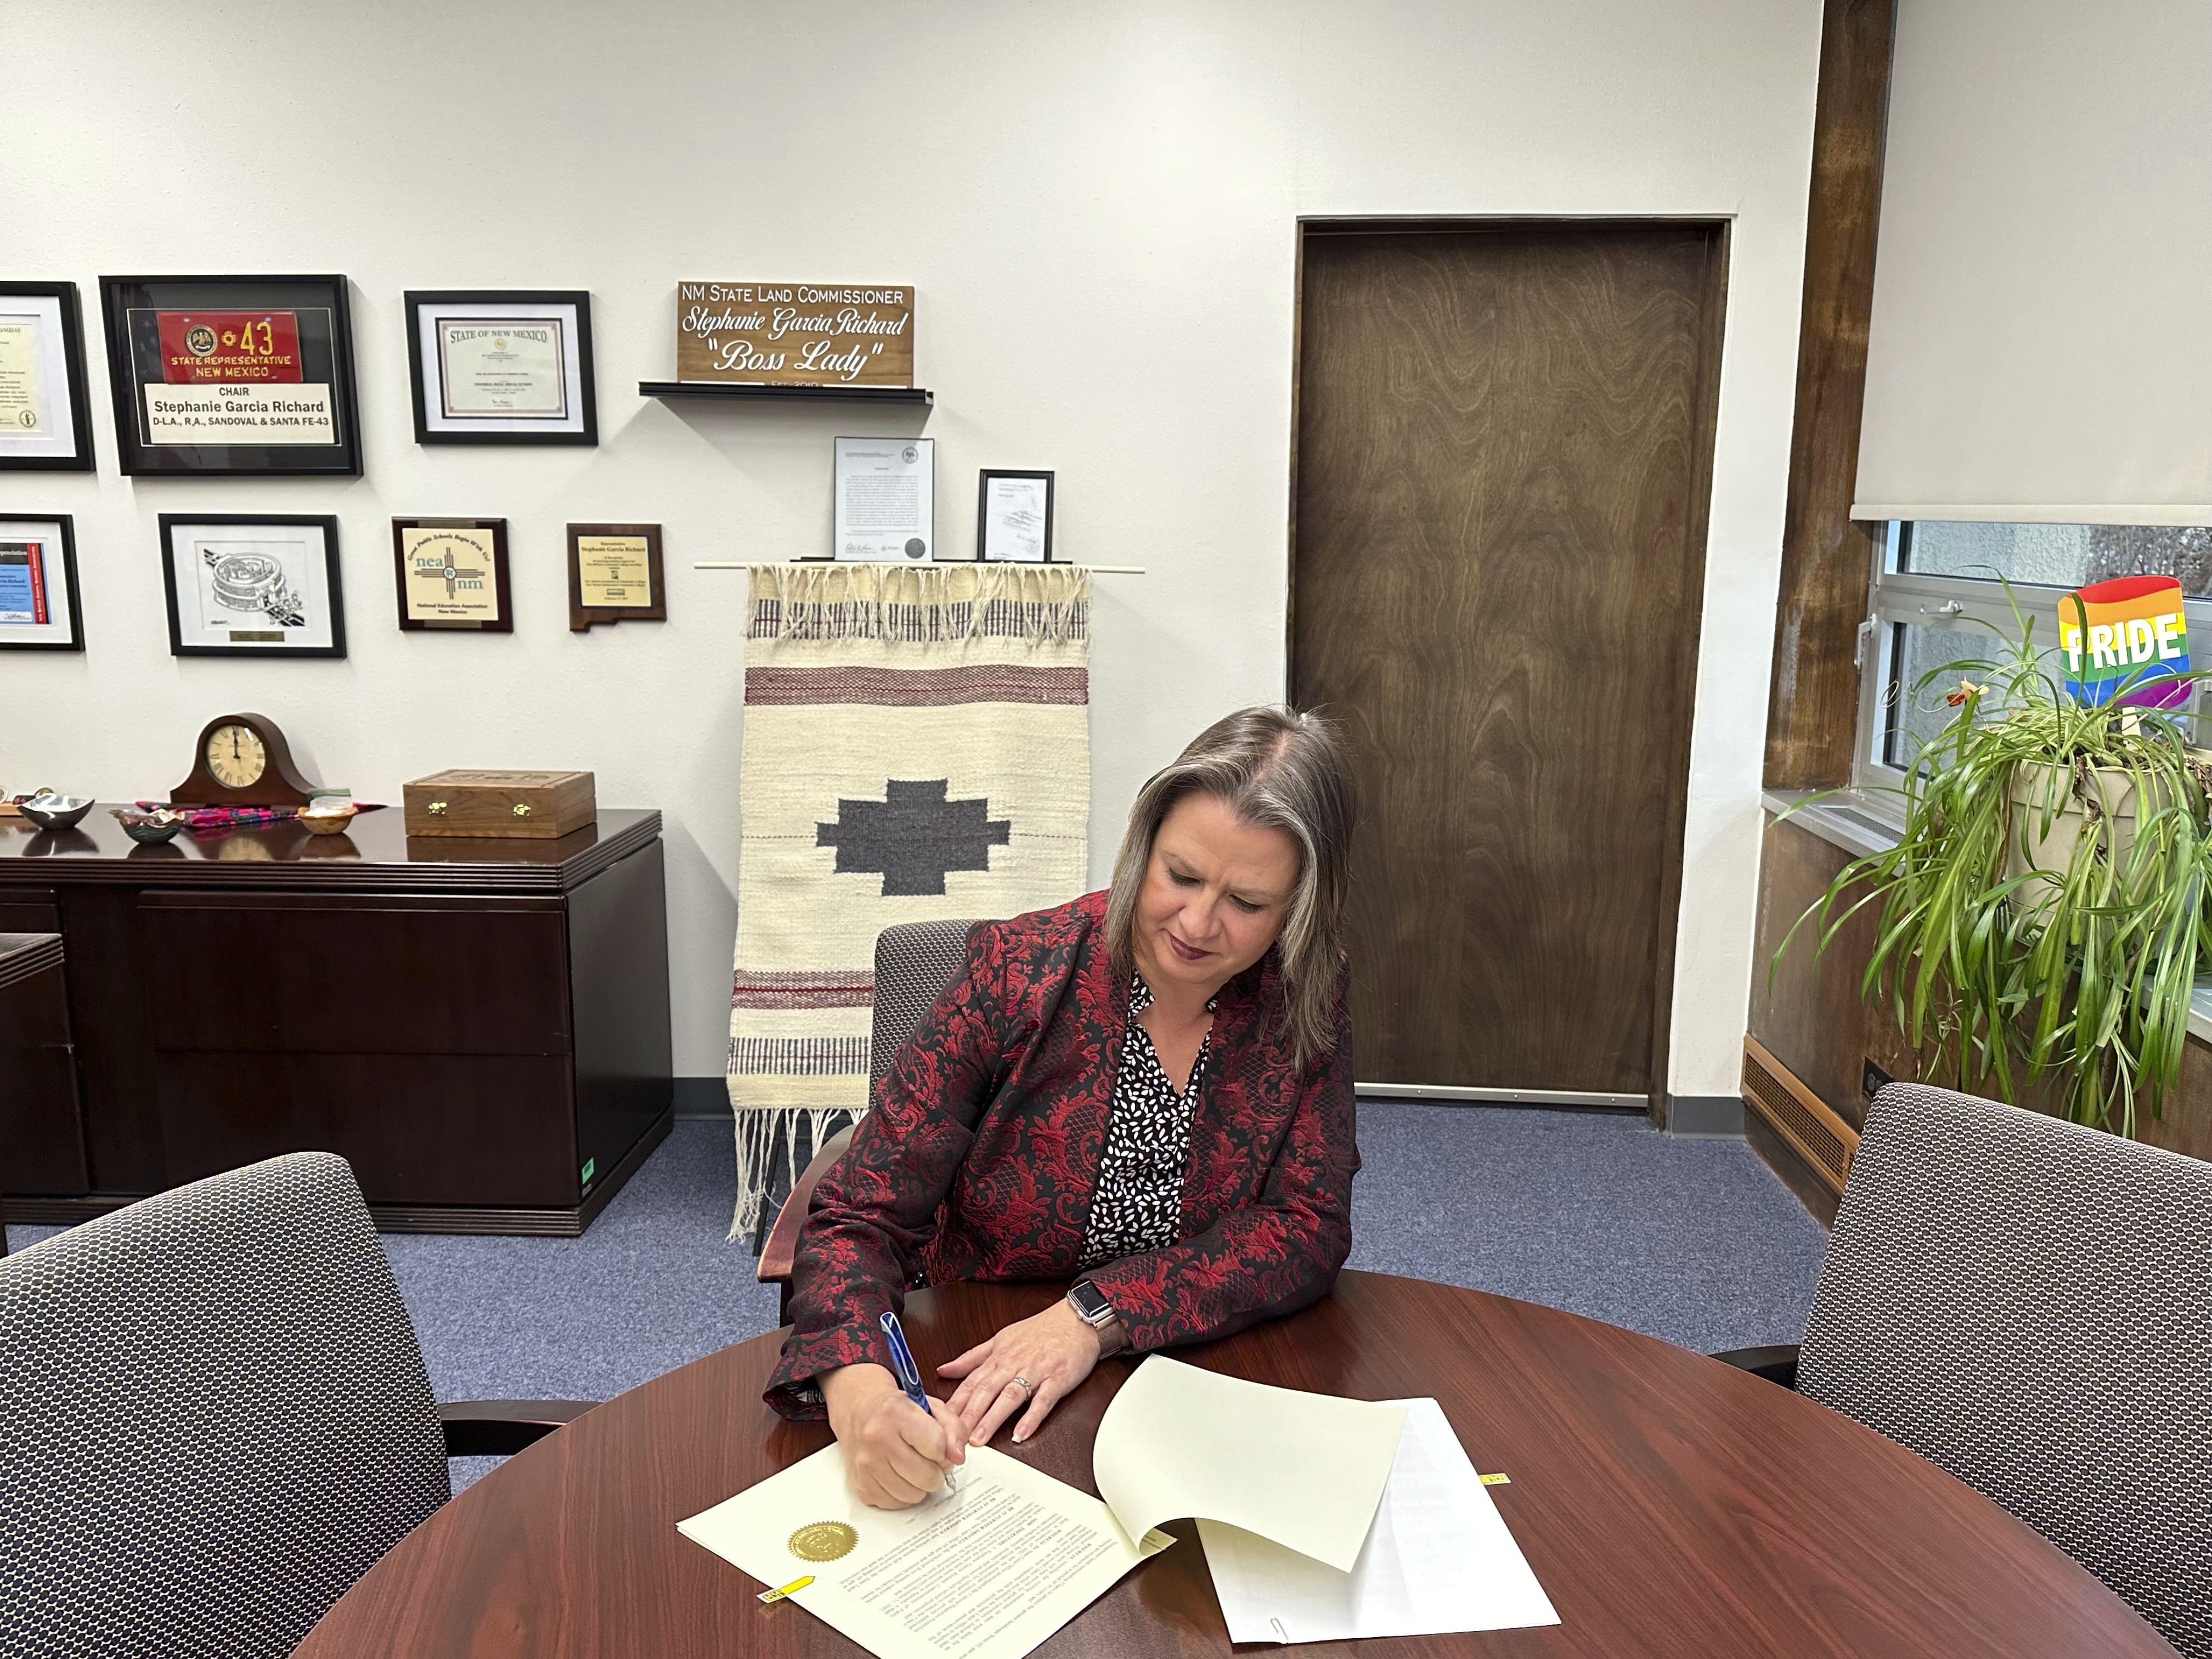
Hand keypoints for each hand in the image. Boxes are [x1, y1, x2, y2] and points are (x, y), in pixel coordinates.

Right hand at [820, 1363, 968, 1508]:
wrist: (861, 1415)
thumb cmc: (900, 1412)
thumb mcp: (932, 1408)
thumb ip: (954, 1429)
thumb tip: (958, 1457)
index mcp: (897, 1412)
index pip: (937, 1445)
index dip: (944, 1450)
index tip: (938, 1445)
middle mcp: (877, 1438)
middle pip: (927, 1476)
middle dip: (936, 1471)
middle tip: (928, 1460)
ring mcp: (867, 1465)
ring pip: (913, 1495)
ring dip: (920, 1486)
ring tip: (913, 1467)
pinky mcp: (862, 1486)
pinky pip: (896, 1505)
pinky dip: (902, 1494)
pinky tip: (898, 1475)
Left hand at [938, 1298, 1102, 1445]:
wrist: (1076, 1319)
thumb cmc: (1040, 1330)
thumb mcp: (1001, 1339)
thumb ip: (972, 1358)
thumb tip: (944, 1369)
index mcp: (998, 1356)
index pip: (971, 1382)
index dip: (955, 1404)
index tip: (940, 1422)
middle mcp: (1013, 1364)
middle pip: (986, 1391)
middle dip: (968, 1416)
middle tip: (954, 1438)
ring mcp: (1036, 1372)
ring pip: (1010, 1396)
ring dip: (993, 1419)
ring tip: (980, 1439)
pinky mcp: (1058, 1379)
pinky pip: (1043, 1400)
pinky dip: (1032, 1417)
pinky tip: (1021, 1433)